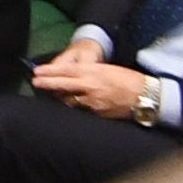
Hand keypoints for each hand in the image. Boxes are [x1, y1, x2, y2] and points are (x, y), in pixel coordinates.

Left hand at [32, 44, 156, 118]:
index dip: (50, 71)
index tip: (37, 71)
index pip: (66, 71)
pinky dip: (74, 107)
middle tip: (35, 82)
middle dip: (47, 84)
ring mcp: (94, 102)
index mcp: (93, 72)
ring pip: (70, 100)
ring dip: (60, 97)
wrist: (147, 95)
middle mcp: (91, 86)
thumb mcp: (107, 69)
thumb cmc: (128, 79)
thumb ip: (89, 71)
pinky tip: (69, 106)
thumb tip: (74, 73)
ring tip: (51, 95)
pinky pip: (81, 110)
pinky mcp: (99, 114)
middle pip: (63, 85)